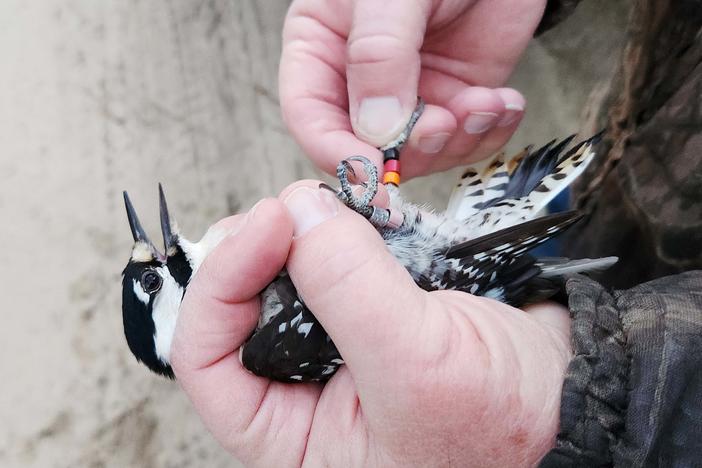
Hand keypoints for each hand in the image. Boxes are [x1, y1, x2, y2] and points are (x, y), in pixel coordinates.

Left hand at [171, 182, 570, 466]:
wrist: (563, 398)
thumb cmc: (497, 427)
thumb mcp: (419, 369)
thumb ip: (350, 290)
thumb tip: (300, 211)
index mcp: (287, 428)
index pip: (208, 356)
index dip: (222, 282)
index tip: (268, 221)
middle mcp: (297, 385)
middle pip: (240, 300)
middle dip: (266, 244)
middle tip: (304, 204)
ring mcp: (330, 341)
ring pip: (285, 269)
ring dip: (308, 228)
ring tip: (347, 204)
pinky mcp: (363, 305)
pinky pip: (332, 254)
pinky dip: (345, 225)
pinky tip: (370, 213)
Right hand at [279, 0, 546, 178]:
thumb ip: (379, 55)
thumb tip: (376, 130)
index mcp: (322, 48)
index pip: (310, 117)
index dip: (336, 153)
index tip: (371, 171)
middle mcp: (362, 80)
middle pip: (367, 147)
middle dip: (409, 150)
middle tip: (442, 123)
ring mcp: (411, 93)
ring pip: (419, 154)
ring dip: (455, 141)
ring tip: (482, 103)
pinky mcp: (455, 98)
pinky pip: (464, 140)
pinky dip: (486, 133)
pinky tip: (501, 103)